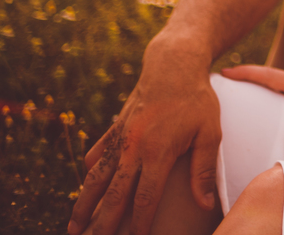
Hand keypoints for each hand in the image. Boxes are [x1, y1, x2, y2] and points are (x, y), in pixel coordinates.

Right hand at [68, 36, 219, 234]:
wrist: (174, 65)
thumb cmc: (198, 100)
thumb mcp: (210, 133)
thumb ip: (203, 171)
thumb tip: (205, 204)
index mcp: (159, 151)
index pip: (146, 197)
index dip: (140, 221)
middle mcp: (134, 147)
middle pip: (114, 193)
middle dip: (102, 222)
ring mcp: (120, 136)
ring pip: (97, 177)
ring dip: (84, 203)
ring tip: (73, 226)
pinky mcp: (115, 127)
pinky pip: (97, 153)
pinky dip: (90, 171)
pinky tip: (85, 186)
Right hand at [220, 64, 283, 160]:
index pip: (267, 75)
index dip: (245, 73)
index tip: (223, 72)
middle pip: (266, 75)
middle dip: (243, 76)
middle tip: (218, 81)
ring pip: (274, 80)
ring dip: (255, 81)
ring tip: (234, 89)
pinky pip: (283, 85)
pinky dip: (269, 87)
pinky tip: (263, 98)